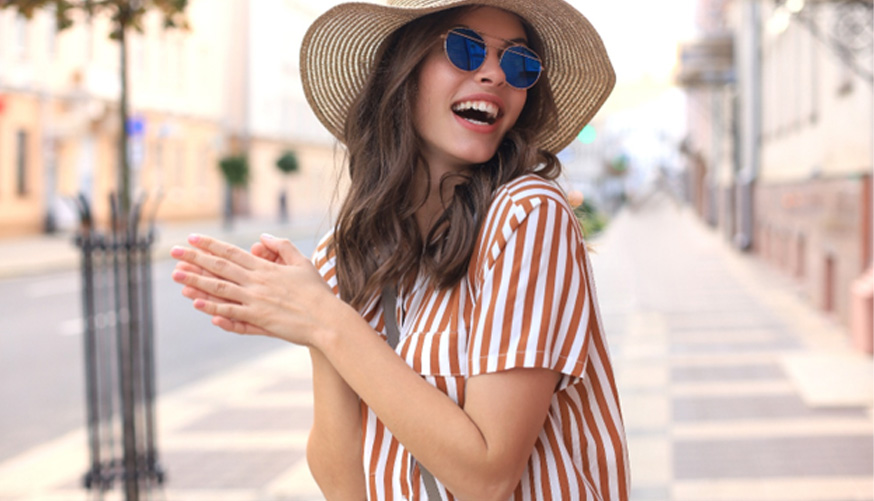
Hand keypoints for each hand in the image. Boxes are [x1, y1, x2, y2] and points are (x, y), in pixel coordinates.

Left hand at [170, 233, 335, 344]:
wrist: (328, 319)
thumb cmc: (317, 292)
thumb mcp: (302, 262)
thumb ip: (282, 247)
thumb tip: (262, 236)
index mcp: (266, 268)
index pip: (232, 252)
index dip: (211, 245)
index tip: (192, 238)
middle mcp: (257, 283)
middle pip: (220, 268)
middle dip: (195, 258)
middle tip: (174, 251)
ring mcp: (256, 302)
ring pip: (220, 289)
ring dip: (196, 281)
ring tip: (176, 275)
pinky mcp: (259, 320)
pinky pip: (231, 313)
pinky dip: (213, 307)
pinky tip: (196, 303)